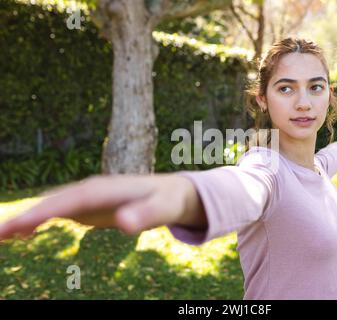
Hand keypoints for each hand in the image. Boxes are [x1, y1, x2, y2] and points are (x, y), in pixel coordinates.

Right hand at [0, 173, 193, 240]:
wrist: (172, 192)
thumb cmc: (169, 200)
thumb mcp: (164, 208)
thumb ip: (146, 215)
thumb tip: (123, 224)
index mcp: (106, 189)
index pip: (70, 200)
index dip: (43, 212)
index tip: (17, 227)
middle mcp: (92, 190)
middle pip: (54, 202)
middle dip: (26, 216)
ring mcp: (88, 197)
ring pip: (52, 206)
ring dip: (27, 219)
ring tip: (2, 236)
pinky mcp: (89, 206)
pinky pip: (59, 213)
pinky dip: (40, 221)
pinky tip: (25, 235)